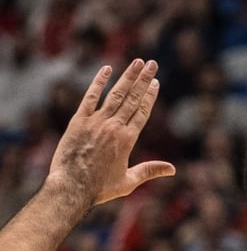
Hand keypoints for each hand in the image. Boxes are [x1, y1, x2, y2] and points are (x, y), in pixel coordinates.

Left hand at [48, 60, 175, 205]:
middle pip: (133, 98)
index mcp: (128, 139)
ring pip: (115, 94)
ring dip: (128, 77)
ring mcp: (96, 122)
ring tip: (137, 62)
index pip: (142, 111)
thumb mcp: (128, 182)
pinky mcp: (78, 122)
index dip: (150, 95)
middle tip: (152, 63)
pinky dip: (98, 83)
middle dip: (144, 79)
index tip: (156, 82)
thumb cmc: (99, 188)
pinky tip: (107, 69)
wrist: (71, 188)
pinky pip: (90, 98)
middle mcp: (114, 126)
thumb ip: (149, 170)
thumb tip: (172, 169)